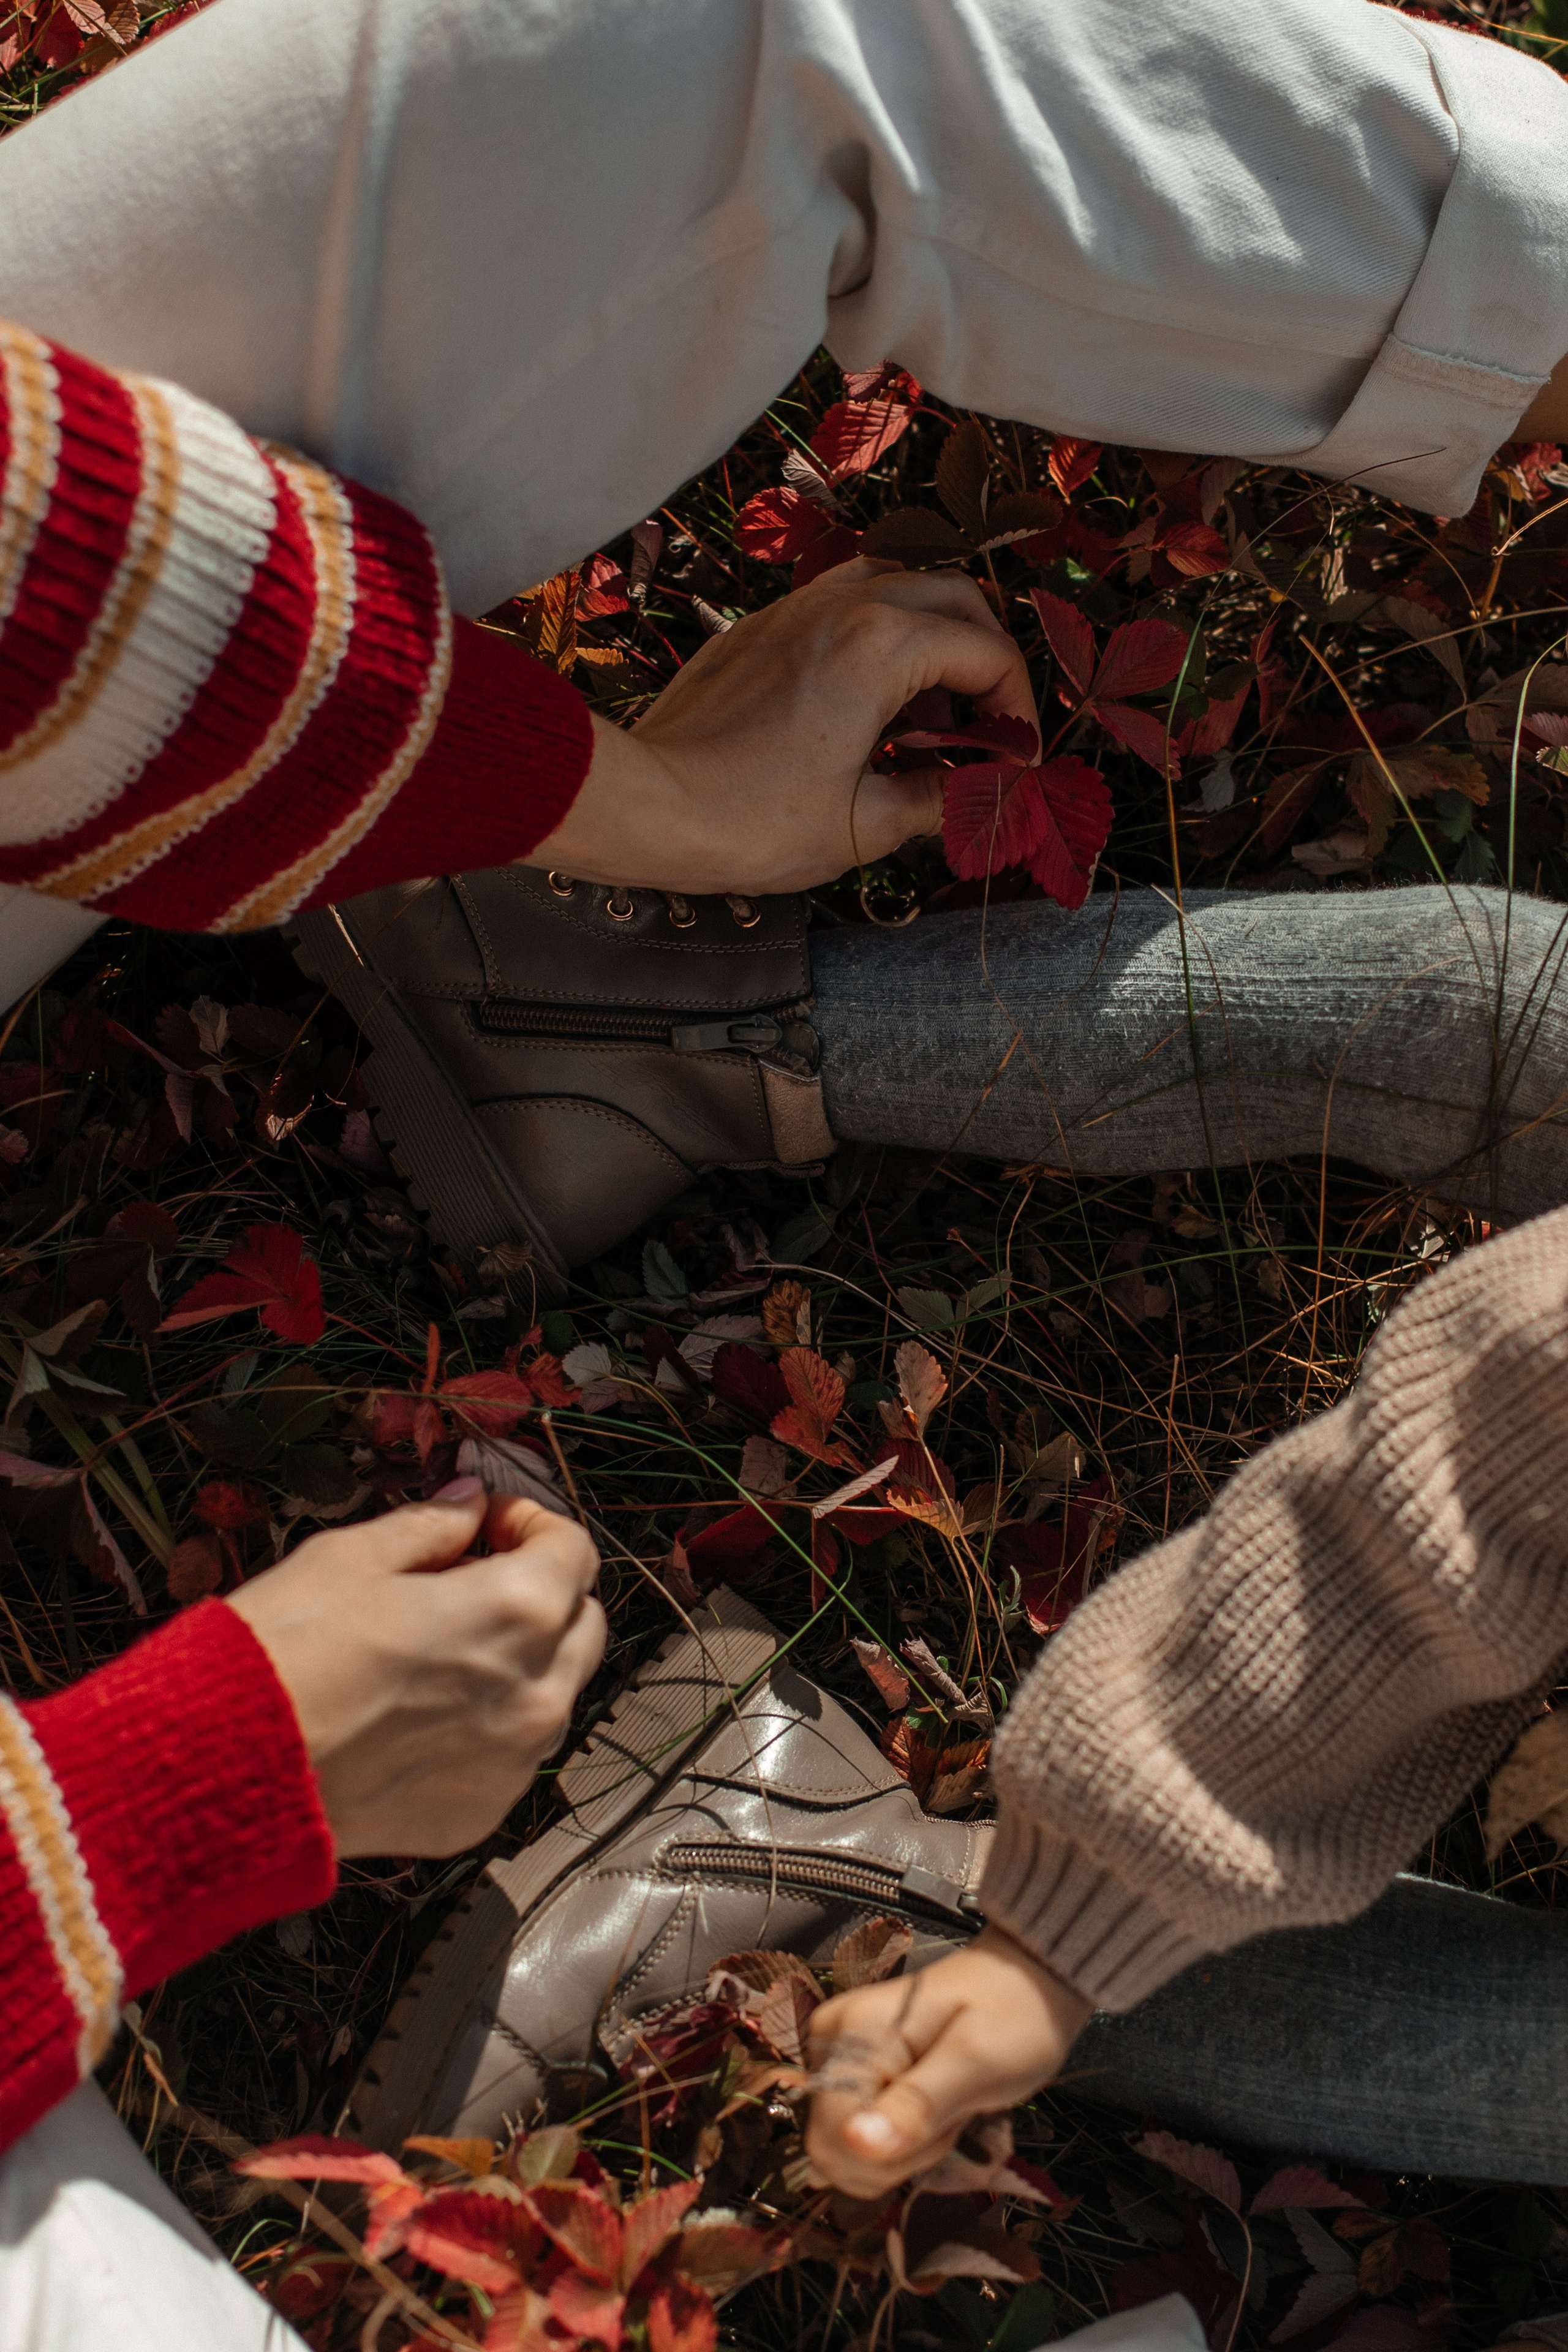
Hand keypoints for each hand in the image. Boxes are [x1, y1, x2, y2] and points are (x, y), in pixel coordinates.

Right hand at [227, 1479, 604, 1856]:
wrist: (225, 1772)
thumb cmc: (284, 1649)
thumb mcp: (351, 1556)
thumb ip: (431, 1526)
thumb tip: (470, 1505)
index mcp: (518, 1612)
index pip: (573, 1550)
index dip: (530, 1524)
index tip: (486, 1523)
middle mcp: (538, 1693)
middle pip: (581, 1623)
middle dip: (542, 1591)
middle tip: (472, 1579)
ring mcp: (514, 1763)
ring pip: (554, 1692)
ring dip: (522, 1660)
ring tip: (442, 1648)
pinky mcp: (481, 1815)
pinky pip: (512, 1756)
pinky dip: (489, 1726)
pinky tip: (421, 1713)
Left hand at [530, 557, 1037, 895]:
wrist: (648, 806)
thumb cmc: (750, 822)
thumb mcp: (862, 827)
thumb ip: (937, 799)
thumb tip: (980, 794)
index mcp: (881, 646)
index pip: (989, 654)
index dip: (1017, 711)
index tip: (1013, 761)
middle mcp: (844, 606)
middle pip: (956, 598)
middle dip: (988, 659)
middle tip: (989, 727)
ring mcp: (798, 607)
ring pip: (899, 582)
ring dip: (934, 634)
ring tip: (932, 709)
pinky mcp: (762, 625)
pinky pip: (845, 601)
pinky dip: (881, 634)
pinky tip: (872, 699)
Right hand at [804, 1924, 1091, 2196]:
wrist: (1024, 1983)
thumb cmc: (1013, 2016)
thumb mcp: (979, 2063)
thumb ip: (918, 2106)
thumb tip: (856, 2144)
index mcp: (856, 2029)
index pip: (835, 2134)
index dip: (890, 2155)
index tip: (942, 2124)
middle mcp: (830, 2037)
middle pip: (833, 2144)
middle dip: (895, 2154)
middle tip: (947, 2114)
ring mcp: (835, 2052)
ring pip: (843, 2147)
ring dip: (899, 2151)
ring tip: (943, 2108)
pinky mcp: (847, 2069)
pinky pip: (853, 2135)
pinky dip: (894, 2141)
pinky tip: (926, 2111)